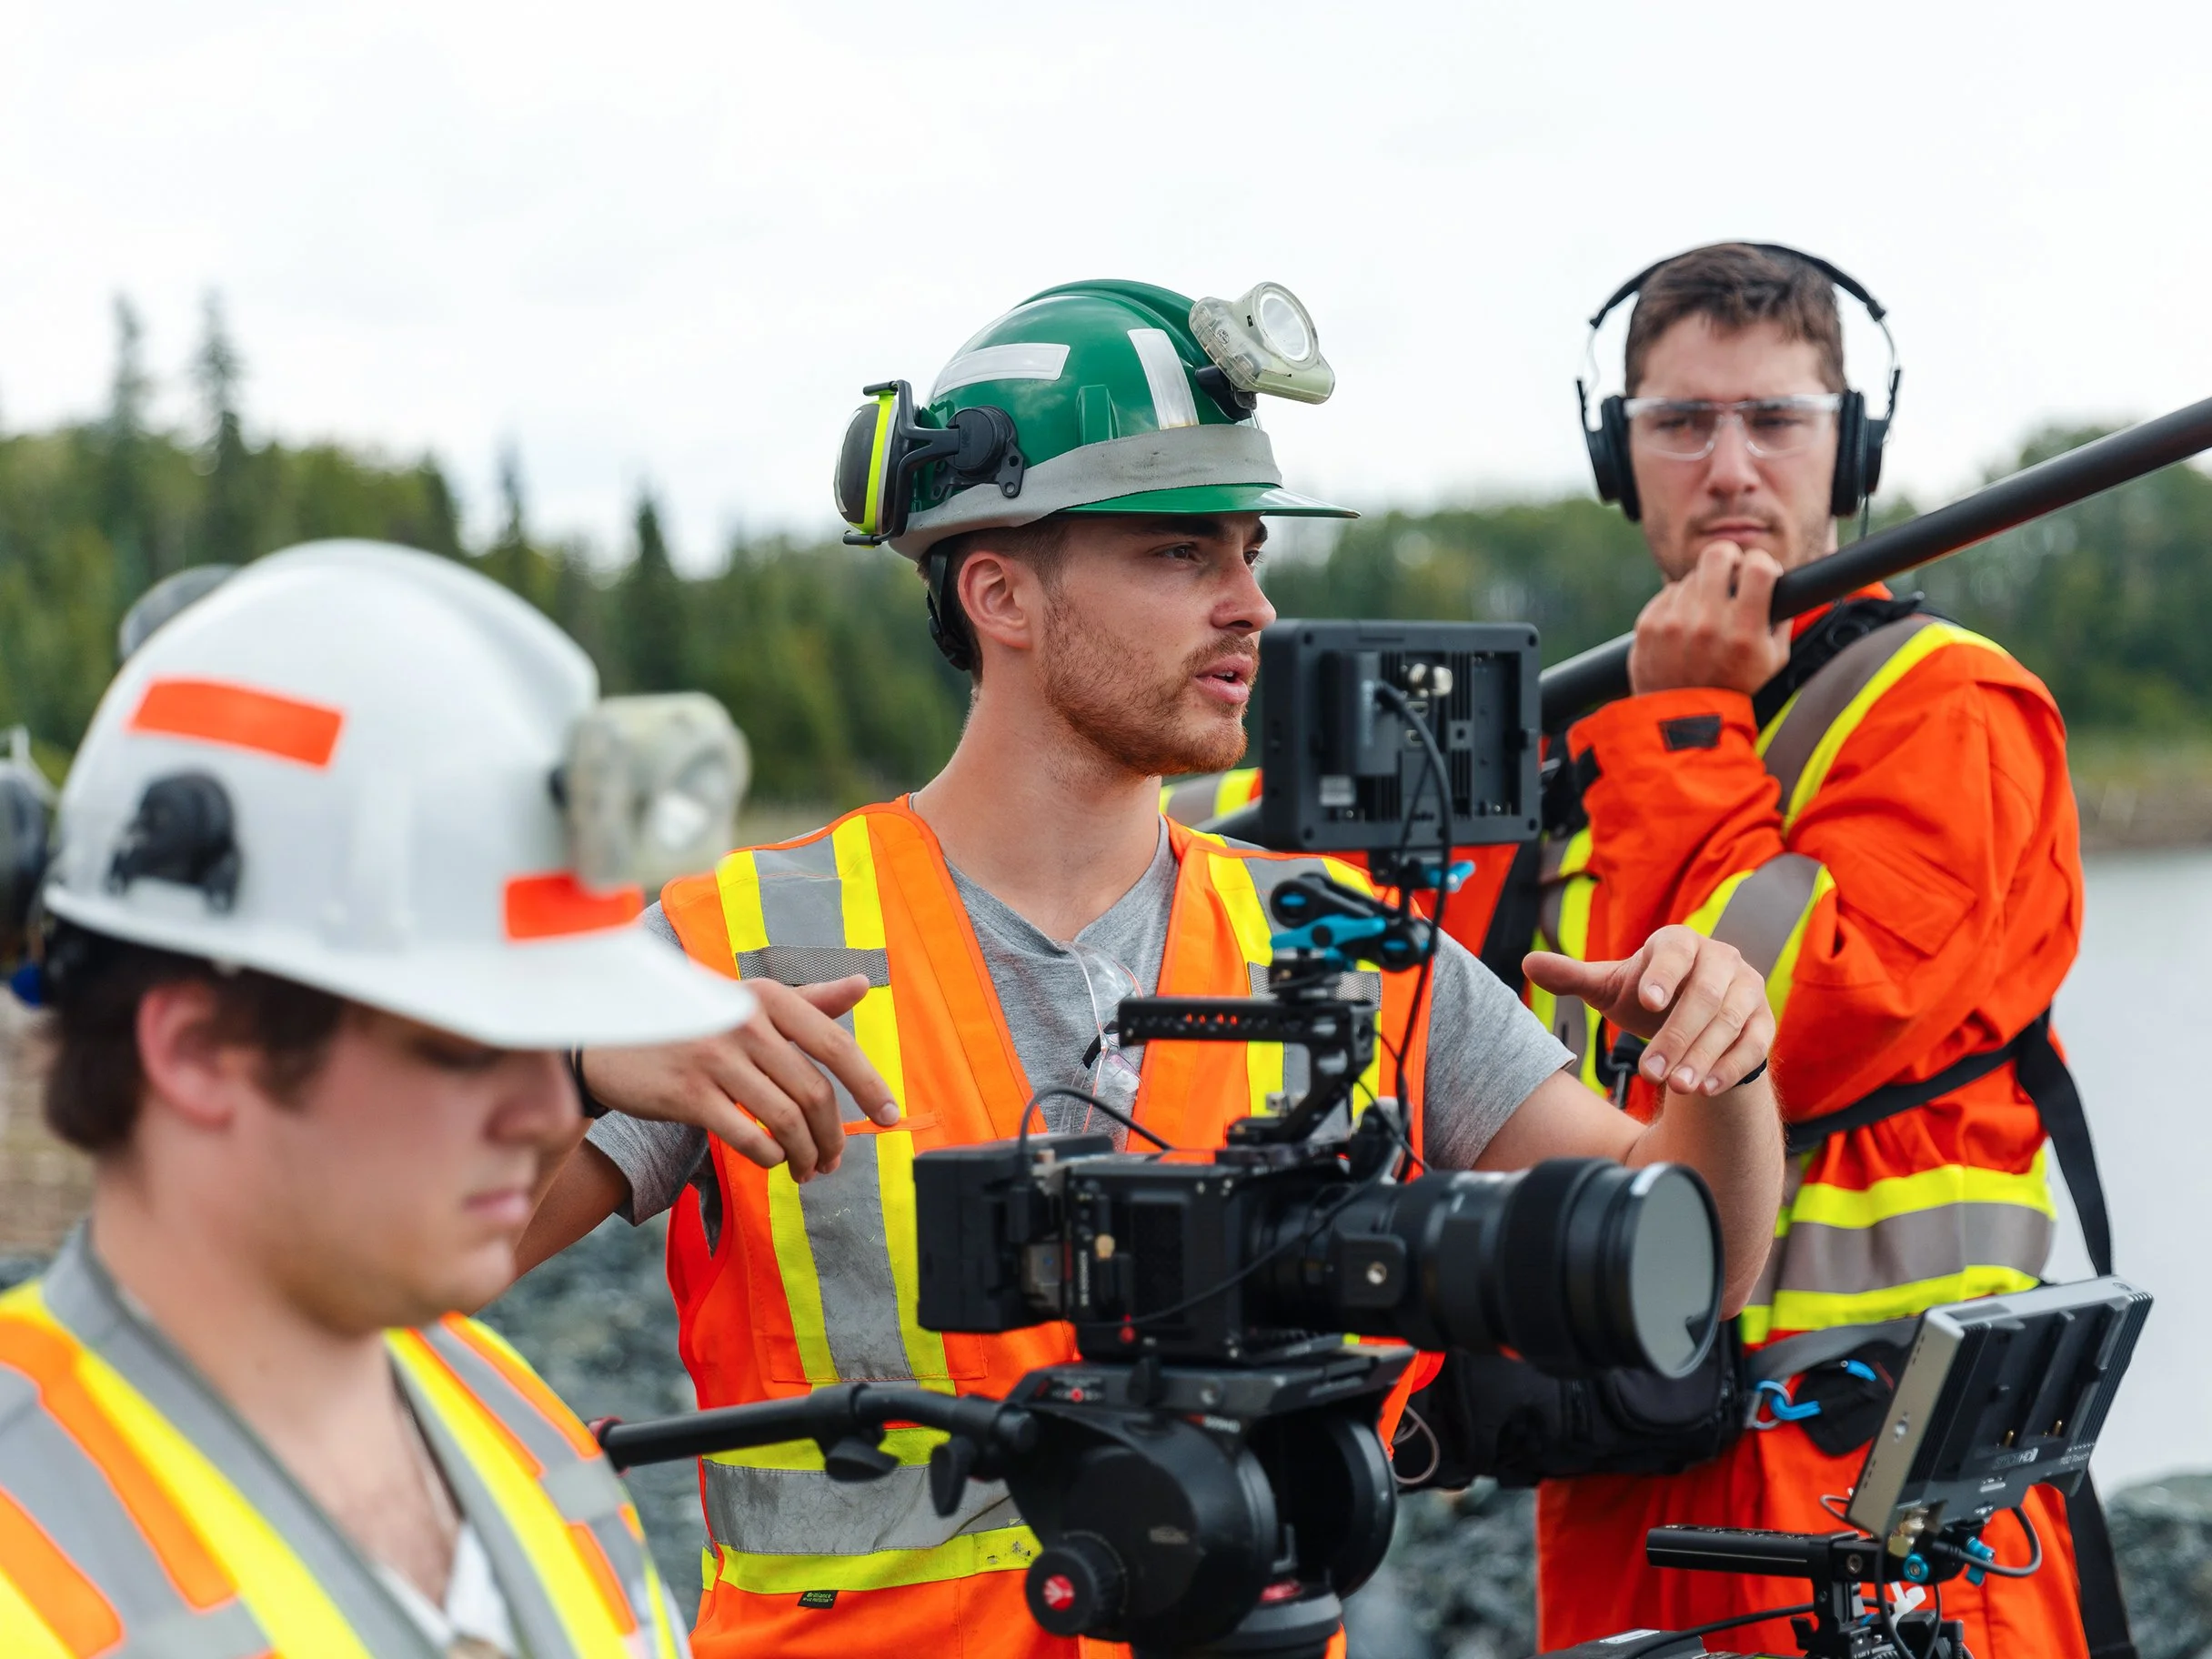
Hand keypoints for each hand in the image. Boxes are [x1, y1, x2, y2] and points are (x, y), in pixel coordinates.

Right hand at [578, 975, 896, 1180]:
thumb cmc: (689, 1020)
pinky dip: (770, 1157)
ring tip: (807, 1169)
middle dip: (833, 1134)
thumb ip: (807, 1000)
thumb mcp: (746, 999)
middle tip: (833, 1159)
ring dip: (805, 1154)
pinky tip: (772, 1161)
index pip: (836, 1045)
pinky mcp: (688, 1094)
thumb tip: (864, 985)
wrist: (607, 1037)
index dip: (870, 1085)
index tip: (890, 1116)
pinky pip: (748, 1137)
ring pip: (786, 1119)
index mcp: (767, 996)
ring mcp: (715, 1058)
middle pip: (814, 1091)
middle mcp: (745, 1021)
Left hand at [1525, 926, 1772, 1097]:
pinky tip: (1705, 1090)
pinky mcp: (1763, 1022)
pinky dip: (1731, 1068)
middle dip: (1677, 1036)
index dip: (1662, 974)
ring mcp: (1747, 990)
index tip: (1644, 1000)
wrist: (1692, 1020)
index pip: (1675, 951)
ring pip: (1730, 1022)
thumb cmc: (1646, 997)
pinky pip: (1754, 1045)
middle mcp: (1720, 959)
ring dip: (1703, 1056)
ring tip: (1675, 1087)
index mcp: (1679, 943)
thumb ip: (1573, 977)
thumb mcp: (1610, 987)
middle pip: (1704, 994)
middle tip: (1650, 1072)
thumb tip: (1527, 964)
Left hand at [1628, 540, 1790, 695]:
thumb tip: (1784, 584)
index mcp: (1743, 631)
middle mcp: (1707, 623)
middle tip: (1731, 573)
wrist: (1681, 720)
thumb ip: (1780, 620)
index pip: (1757, 567)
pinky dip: (1679, 604)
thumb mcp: (1773, 660)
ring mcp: (1673, 623)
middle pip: (1717, 555)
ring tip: (1706, 614)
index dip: (1762, 562)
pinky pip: (1668, 594)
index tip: (1761, 572)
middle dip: (1728, 559)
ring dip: (1703, 588)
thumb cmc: (1733, 689)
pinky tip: (1685, 625)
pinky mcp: (1648, 625)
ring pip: (1691, 577)